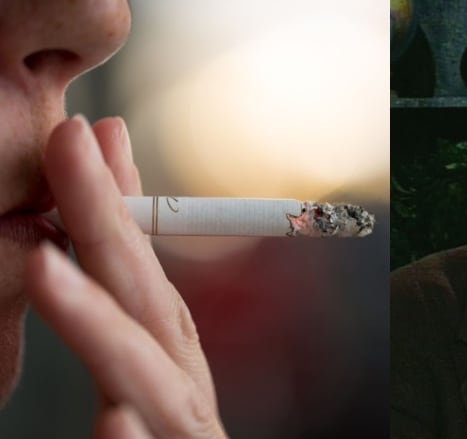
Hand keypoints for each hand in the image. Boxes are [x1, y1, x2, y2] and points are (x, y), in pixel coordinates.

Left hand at [24, 115, 225, 437]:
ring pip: (154, 385)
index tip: (90, 138)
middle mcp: (183, 399)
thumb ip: (115, 316)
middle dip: (108, 228)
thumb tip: (63, 246)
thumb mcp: (143, 378)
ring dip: (105, 328)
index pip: (143, 280)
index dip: (119, 207)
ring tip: (50, 272)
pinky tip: (111, 429)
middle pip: (151, 309)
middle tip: (69, 150)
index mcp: (170, 371)